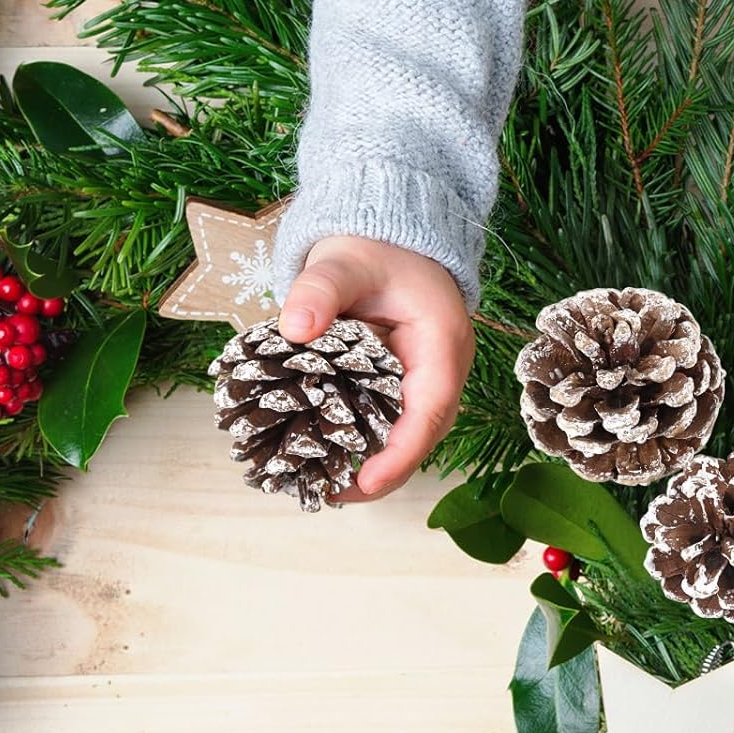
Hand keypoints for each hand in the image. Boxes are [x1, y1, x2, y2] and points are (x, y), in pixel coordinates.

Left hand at [278, 236, 473, 499]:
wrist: (391, 238)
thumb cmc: (376, 248)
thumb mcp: (345, 261)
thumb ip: (320, 290)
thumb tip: (294, 326)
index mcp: (440, 346)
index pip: (429, 413)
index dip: (399, 455)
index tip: (364, 483)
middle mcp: (439, 374)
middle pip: (418, 440)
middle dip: (378, 475)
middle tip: (326, 494)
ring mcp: (423, 385)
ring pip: (403, 440)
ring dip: (368, 468)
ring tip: (320, 487)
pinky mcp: (402, 389)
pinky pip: (387, 427)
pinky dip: (359, 447)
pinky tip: (322, 460)